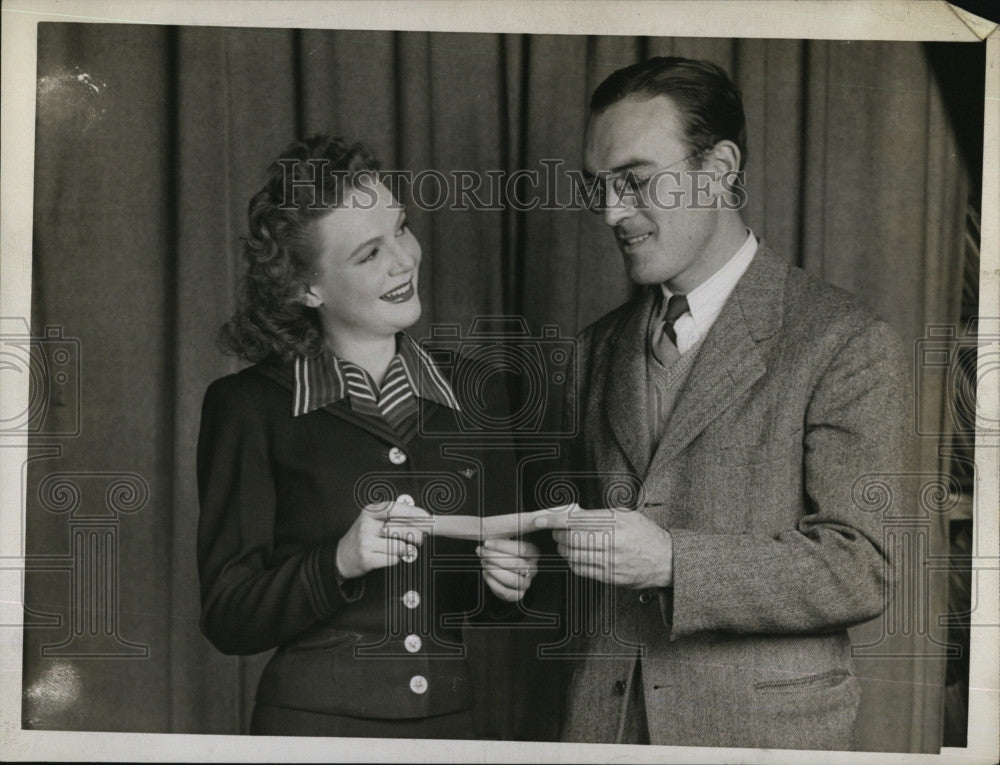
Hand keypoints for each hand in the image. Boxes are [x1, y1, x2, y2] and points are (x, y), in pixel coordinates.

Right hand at [335, 501, 430, 578]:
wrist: (342, 556)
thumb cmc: (364, 536)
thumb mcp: (374, 520)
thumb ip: (394, 517)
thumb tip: (421, 519)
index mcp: (370, 511)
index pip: (396, 509)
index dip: (414, 513)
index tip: (427, 518)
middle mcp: (367, 524)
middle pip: (402, 529)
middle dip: (417, 535)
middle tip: (420, 539)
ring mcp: (365, 542)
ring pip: (400, 546)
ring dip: (405, 549)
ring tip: (400, 548)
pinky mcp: (366, 558)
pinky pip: (393, 559)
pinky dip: (396, 559)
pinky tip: (388, 556)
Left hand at [477, 538, 539, 601]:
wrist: (506, 564)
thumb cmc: (505, 549)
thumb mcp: (507, 538)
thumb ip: (503, 534)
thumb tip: (490, 529)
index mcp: (533, 552)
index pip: (522, 549)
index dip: (503, 546)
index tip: (487, 543)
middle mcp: (533, 568)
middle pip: (516, 564)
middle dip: (495, 557)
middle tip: (481, 551)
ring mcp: (526, 583)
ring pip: (512, 580)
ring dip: (494, 571)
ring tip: (483, 562)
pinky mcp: (518, 594)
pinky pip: (506, 593)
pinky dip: (493, 584)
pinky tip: (485, 573)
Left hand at [534, 505, 672, 587]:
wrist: (666, 560)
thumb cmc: (645, 535)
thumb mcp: (625, 515)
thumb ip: (599, 514)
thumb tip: (572, 514)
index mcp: (615, 523)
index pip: (576, 520)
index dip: (553, 520)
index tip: (540, 519)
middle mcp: (612, 542)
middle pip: (571, 538)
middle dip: (558, 534)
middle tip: (556, 530)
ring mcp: (611, 562)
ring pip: (573, 555)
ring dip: (563, 548)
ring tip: (565, 542)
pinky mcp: (610, 577)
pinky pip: (581, 570)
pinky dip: (572, 561)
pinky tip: (575, 555)